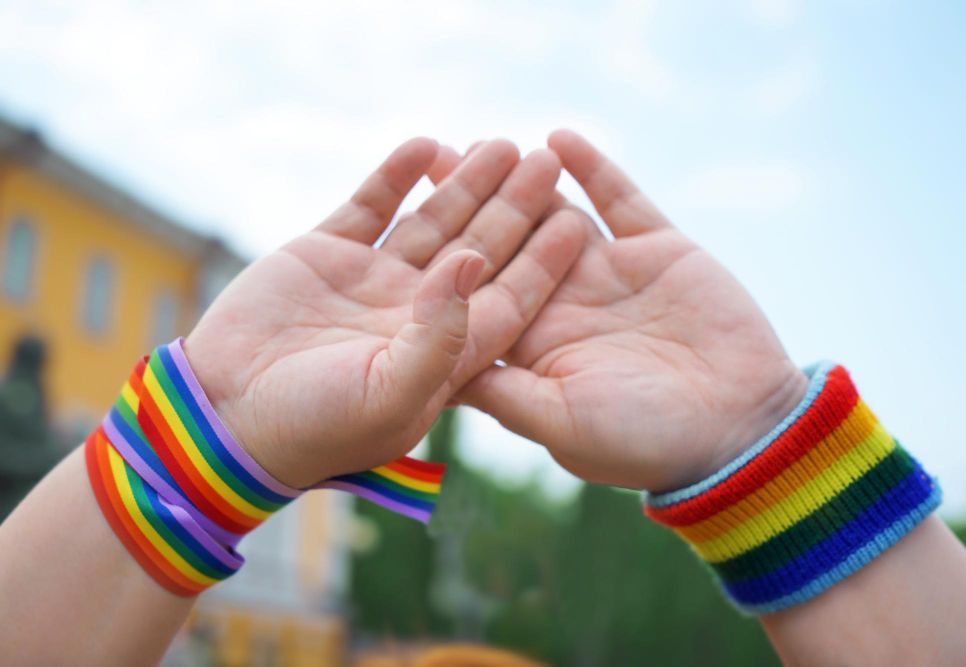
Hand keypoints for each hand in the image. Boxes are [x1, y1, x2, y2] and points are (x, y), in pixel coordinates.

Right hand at [185, 138, 585, 487]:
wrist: (225, 418)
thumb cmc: (314, 428)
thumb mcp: (389, 394)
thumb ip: (439, 335)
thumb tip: (471, 262)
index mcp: (443, 352)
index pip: (509, 298)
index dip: (544, 261)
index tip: (577, 221)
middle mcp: (417, 312)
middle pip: (480, 250)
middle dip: (514, 207)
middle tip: (546, 162)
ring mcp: (374, 281)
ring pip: (432, 221)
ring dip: (464, 182)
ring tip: (498, 143)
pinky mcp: (327, 255)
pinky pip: (371, 207)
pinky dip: (394, 177)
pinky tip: (423, 145)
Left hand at [459, 130, 806, 491]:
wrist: (743, 429)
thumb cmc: (647, 442)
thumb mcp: (562, 424)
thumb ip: (502, 391)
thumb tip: (433, 367)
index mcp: (534, 346)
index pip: (480, 293)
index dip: (445, 260)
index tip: (405, 221)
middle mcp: (564, 304)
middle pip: (509, 244)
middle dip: (475, 204)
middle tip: (437, 159)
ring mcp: (609, 274)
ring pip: (556, 215)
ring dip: (523, 180)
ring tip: (485, 142)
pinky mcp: (655, 250)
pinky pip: (618, 200)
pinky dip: (592, 170)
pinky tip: (558, 136)